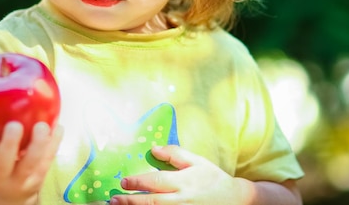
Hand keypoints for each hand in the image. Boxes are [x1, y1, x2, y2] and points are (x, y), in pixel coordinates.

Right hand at [0, 121, 62, 204]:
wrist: (2, 198)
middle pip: (0, 165)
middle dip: (8, 146)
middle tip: (14, 125)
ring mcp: (19, 181)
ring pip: (29, 165)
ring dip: (38, 145)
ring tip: (43, 126)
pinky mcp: (37, 179)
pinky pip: (48, 161)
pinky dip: (54, 144)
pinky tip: (59, 126)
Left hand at [110, 145, 247, 204]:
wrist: (234, 200)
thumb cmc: (212, 178)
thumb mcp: (196, 161)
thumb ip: (174, 154)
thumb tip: (153, 149)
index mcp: (183, 181)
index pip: (156, 181)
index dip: (138, 181)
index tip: (124, 181)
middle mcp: (182, 199)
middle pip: (152, 201)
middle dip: (131, 201)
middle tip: (114, 199)